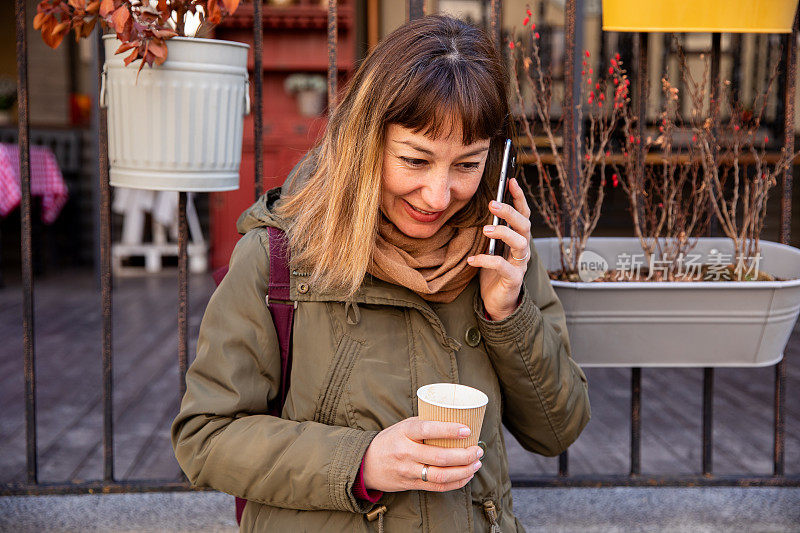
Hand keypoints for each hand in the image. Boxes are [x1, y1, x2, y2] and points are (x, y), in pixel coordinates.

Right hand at [362, 417, 483, 492]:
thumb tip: (454, 418)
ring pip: (441, 475)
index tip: (467, 430)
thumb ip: (425, 423)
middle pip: (440, 457)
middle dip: (464, 455)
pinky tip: (466, 475)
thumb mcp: (403, 426)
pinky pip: (438, 486)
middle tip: (478, 449)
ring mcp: (408, 470)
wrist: (366, 464)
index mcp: (404, 432)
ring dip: (464, 470)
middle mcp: (406, 452)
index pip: (428, 430)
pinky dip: (456, 482)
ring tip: (476, 463)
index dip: (449, 430)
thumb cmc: (390, 440)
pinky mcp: (412, 484)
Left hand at [467, 177, 531, 320]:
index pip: (523, 214)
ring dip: (503, 232)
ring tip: (485, 229)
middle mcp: (522, 250)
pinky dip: (486, 261)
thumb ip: (490, 232)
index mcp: (518, 239)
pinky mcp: (513, 280)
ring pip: (520, 243)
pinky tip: (472, 259)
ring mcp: (520, 265)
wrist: (497, 303)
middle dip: (510, 212)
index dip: (519, 197)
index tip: (511, 181)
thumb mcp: (491, 248)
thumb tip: (481, 210)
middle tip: (493, 203)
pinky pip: (503, 267)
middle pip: (525, 225)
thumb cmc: (494, 274)